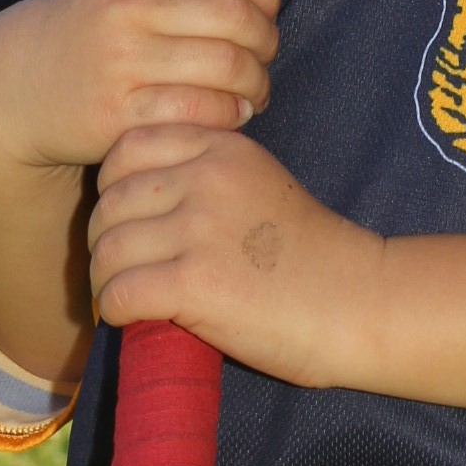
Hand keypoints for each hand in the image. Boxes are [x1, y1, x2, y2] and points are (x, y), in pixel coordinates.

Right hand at [0, 0, 279, 182]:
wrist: (14, 86)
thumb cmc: (87, 34)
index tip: (265, 16)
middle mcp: (128, 8)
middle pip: (238, 20)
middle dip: (266, 44)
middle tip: (263, 62)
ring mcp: (121, 61)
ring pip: (228, 68)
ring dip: (257, 84)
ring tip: (254, 93)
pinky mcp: (117, 113)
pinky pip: (201, 112)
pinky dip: (230, 116)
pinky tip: (230, 117)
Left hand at [89, 124, 381, 387]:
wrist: (360, 302)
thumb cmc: (311, 254)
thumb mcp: (259, 184)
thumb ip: (203, 176)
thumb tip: (128, 200)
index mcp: (222, 148)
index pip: (127, 148)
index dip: (113, 188)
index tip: (127, 221)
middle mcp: (207, 178)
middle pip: (110, 201)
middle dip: (105, 239)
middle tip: (120, 268)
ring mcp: (200, 229)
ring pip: (108, 248)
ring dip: (106, 279)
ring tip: (123, 296)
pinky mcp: (195, 283)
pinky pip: (119, 292)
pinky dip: (115, 311)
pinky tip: (133, 318)